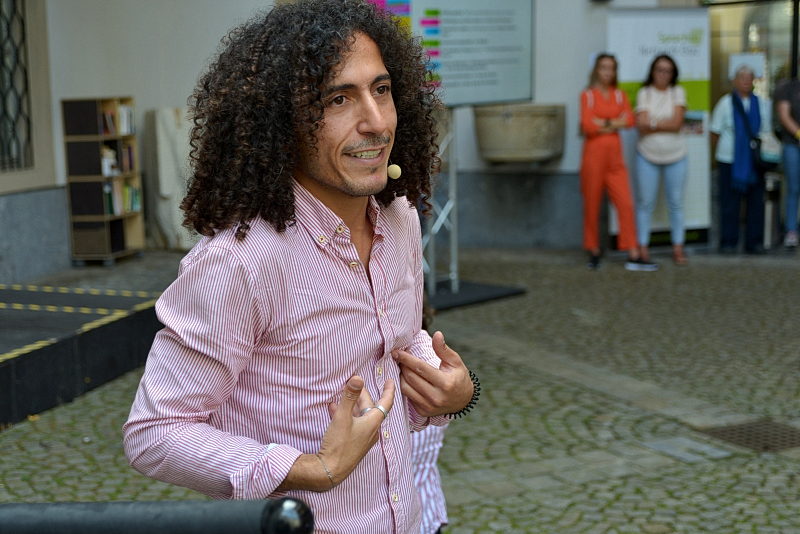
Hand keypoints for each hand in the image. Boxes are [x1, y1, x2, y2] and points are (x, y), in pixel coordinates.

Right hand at [279, 376, 393, 491]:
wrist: (330, 471)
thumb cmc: (338, 444)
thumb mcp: (342, 417)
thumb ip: (349, 396)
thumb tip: (358, 378)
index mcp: (373, 423)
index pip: (386, 402)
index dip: (389, 390)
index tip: (391, 380)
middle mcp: (371, 430)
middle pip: (370, 407)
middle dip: (363, 394)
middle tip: (355, 381)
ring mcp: (363, 438)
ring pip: (360, 415)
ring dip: (352, 404)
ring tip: (343, 392)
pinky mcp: (354, 443)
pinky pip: (353, 423)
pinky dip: (346, 414)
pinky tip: (333, 409)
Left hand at [391, 331, 473, 416]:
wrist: (463, 401)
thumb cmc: (459, 377)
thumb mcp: (455, 362)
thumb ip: (443, 349)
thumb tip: (437, 334)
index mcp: (445, 383)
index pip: (420, 368)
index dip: (407, 359)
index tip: (397, 352)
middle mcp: (437, 397)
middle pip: (411, 378)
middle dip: (403, 366)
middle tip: (400, 358)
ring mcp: (429, 406)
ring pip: (406, 388)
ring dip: (401, 376)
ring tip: (403, 367)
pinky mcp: (424, 412)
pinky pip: (408, 397)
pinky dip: (405, 386)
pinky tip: (407, 379)